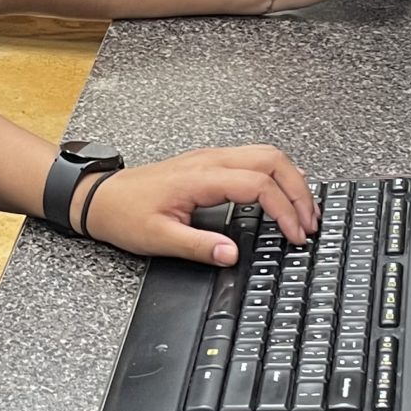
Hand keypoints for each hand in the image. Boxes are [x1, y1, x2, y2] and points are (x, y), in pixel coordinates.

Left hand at [81, 143, 316, 263]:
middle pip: (272, 159)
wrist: (99, 197)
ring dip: (290, 179)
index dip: (284, 210)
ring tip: (304, 211)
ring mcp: (210, 158)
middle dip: (299, 189)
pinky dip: (276, 176)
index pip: (258, 185)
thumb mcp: (159, 239)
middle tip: (311, 222)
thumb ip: (199, 247)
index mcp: (200, 178)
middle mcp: (210, 160)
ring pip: (265, 155)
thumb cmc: (124, 214)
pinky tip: (282, 195)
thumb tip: (232, 255)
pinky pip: (253, 159)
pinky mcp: (209, 163)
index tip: (296, 235)